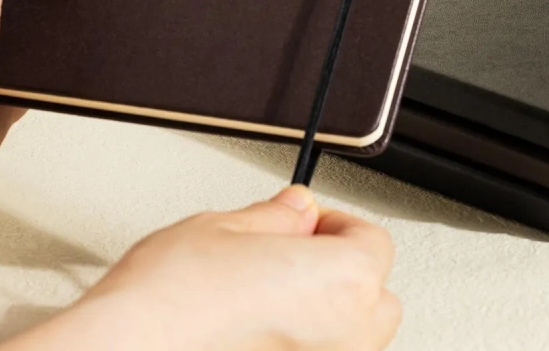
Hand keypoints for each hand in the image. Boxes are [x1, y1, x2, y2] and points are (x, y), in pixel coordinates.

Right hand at [0, 186, 400, 350]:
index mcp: (342, 283)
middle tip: (291, 253)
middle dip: (341, 270)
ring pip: (353, 338)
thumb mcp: (223, 225)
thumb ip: (275, 217)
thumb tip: (296, 209)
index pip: (373, 241)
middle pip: (376, 298)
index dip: (335, 222)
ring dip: (327, 314)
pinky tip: (261, 329)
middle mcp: (346, 337)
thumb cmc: (172, 298)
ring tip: (272, 295)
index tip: (304, 219)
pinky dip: (301, 342)